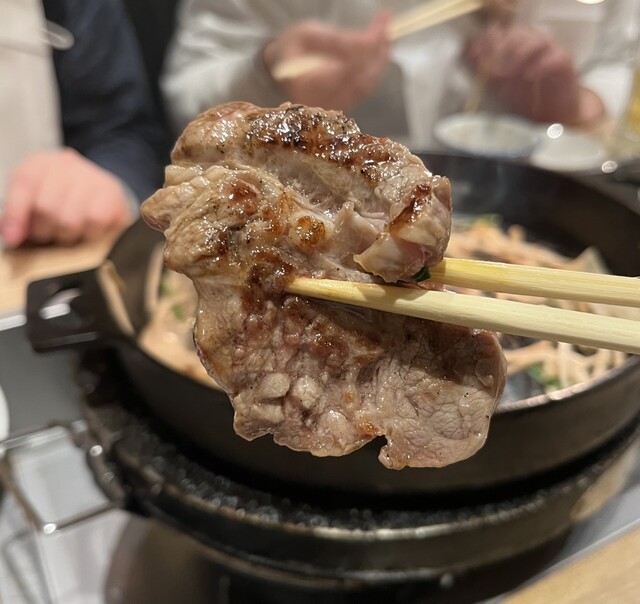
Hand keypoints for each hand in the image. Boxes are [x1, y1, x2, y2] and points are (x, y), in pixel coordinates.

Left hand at [1, 149, 132, 247]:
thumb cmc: (64, 200)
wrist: (101, 192)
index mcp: (40, 163)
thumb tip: (12, 235)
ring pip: (70, 219)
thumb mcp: (35, 200)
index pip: (24, 184)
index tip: (14, 238)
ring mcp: (93, 177)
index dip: (16, 215)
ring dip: (67, 236)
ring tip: (69, 234)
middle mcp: (66, 165)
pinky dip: (90, 233)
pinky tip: (88, 231)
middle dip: (45, 230)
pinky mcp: (113, 194)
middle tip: (49, 234)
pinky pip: (96, 221)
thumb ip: (19, 215)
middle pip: (47, 207)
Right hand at [263, 13, 390, 111]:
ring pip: (365, 86)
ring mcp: (331, 109)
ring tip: (386, 35)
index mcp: (305, 85)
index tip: (381, 25)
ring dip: (380, 60)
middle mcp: (319, 103)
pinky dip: (374, 69)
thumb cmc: (291, 48)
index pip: (345, 69)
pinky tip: (379, 51)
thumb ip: (335, 40)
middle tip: (388, 27)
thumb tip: (368, 41)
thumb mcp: (307, 34)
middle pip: (359, 79)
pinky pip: (363, 90)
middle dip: (378, 52)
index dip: (366, 48)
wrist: (282, 70)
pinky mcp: (340, 108)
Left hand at [467, 24, 603, 125]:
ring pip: (537, 41)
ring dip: (519, 56)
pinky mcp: (564, 62)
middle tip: (494, 73)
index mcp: (514, 46)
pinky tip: (528, 77)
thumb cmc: (525, 98)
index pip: (500, 33)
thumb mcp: (501, 87)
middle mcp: (532, 43)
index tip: (476, 58)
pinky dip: (540, 65)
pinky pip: (554, 57)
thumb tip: (470, 55)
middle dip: (502, 51)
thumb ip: (487, 71)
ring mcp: (550, 50)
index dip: (487, 43)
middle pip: (517, 34)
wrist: (552, 115)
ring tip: (509, 76)